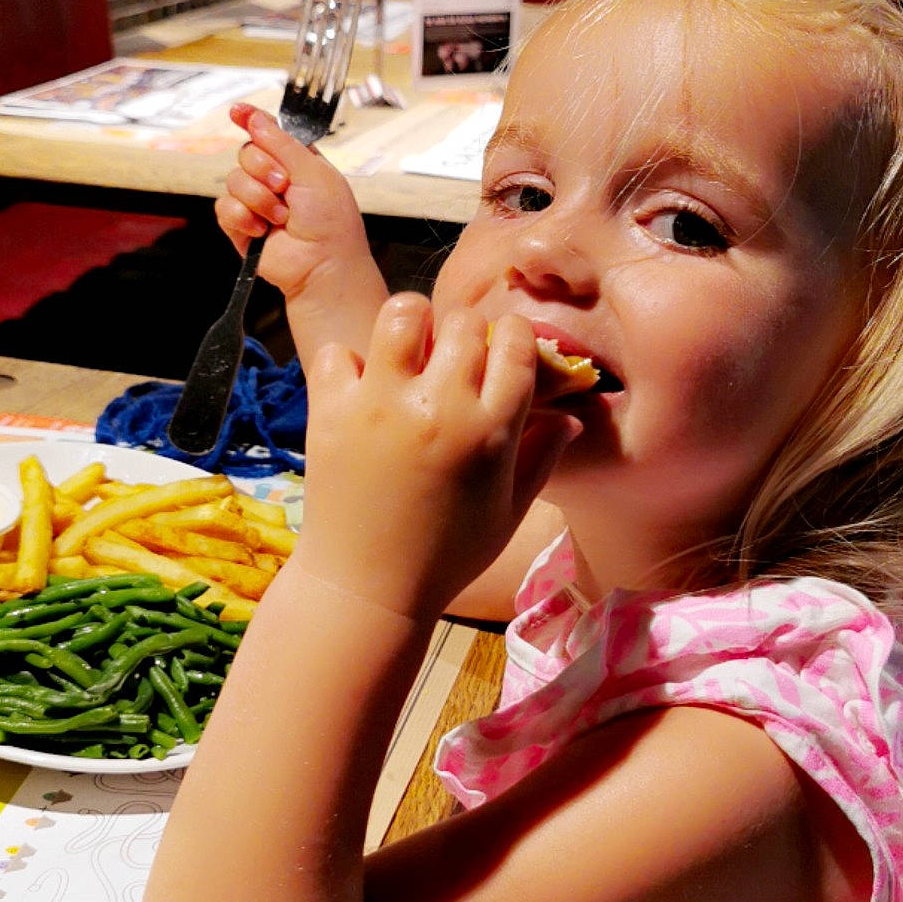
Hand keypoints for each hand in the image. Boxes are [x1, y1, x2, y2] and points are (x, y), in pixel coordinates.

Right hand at [219, 105, 387, 366]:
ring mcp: (254, 202)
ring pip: (233, 179)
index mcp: (294, 161)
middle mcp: (272, 178)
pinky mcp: (239, 226)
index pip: (266, 132)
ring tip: (281, 217)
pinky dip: (244, 217)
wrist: (323, 264)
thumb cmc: (331, 222)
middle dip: (263, 168)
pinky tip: (263, 231)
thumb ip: (281, 142)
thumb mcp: (313, 171)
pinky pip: (224, 207)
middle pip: (245, 152)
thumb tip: (253, 116)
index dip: (251, 120)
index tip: (237, 111)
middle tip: (284, 187)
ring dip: (258, 197)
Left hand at [295, 296, 581, 623]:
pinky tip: (361, 391)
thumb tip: (571, 416)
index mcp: (490, 431)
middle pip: (463, 320)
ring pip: (402, 313)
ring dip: (411, 327)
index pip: (514, 341)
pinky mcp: (331, 411)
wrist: (367, 588)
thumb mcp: (508, 511)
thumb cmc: (448, 554)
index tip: (501, 355)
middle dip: (464, 332)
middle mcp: (438, 407)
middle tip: (453, 361)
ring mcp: (380, 404)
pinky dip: (350, 364)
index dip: (512, 339)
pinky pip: (340, 352)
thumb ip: (541, 457)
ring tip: (408, 356)